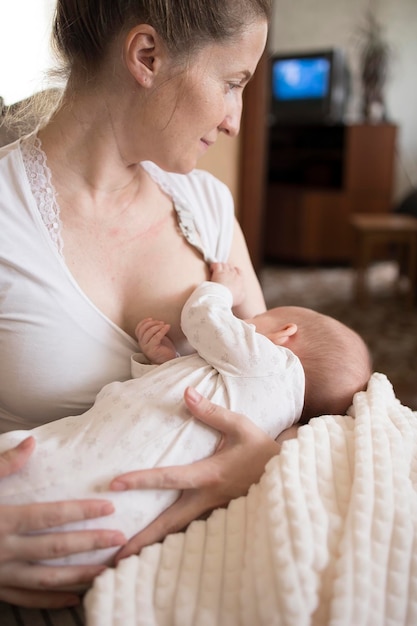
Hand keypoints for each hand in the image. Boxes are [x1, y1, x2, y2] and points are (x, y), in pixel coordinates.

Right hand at [0, 438, 125, 608]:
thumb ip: (4, 465)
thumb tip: (33, 443)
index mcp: (2, 521)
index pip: (50, 516)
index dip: (81, 512)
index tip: (108, 508)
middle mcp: (3, 551)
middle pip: (56, 548)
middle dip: (91, 544)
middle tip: (121, 539)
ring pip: (47, 579)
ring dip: (80, 575)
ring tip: (108, 569)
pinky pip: (27, 599)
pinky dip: (52, 601)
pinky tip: (75, 598)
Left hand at [111, 387, 280, 561]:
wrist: (286, 475)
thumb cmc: (261, 449)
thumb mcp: (241, 426)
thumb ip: (212, 412)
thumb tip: (186, 392)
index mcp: (211, 476)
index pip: (171, 479)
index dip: (142, 480)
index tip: (116, 484)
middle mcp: (208, 499)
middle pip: (168, 523)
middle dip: (141, 539)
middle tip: (113, 555)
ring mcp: (212, 512)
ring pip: (177, 532)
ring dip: (152, 546)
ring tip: (125, 560)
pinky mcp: (216, 517)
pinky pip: (188, 532)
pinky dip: (168, 541)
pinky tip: (152, 548)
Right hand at [135, 317, 177, 363]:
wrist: (168, 360)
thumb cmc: (164, 349)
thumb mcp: (157, 338)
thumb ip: (154, 331)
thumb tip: (157, 321)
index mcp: (141, 340)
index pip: (138, 329)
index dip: (143, 322)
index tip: (151, 318)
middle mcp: (142, 344)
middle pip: (143, 329)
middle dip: (152, 323)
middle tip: (161, 322)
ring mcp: (146, 347)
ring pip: (149, 332)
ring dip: (157, 326)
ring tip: (164, 325)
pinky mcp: (152, 349)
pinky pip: (156, 337)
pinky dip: (162, 330)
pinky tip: (167, 327)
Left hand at [210, 262, 244, 307]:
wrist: (223, 297)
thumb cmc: (231, 298)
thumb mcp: (240, 297)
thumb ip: (242, 293)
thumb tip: (241, 291)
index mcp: (240, 280)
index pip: (239, 271)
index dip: (234, 270)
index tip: (230, 273)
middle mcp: (233, 274)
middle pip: (231, 266)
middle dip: (226, 268)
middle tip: (222, 272)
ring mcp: (226, 272)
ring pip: (224, 264)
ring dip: (220, 267)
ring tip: (216, 271)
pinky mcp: (218, 272)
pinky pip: (216, 264)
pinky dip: (213, 266)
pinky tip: (211, 269)